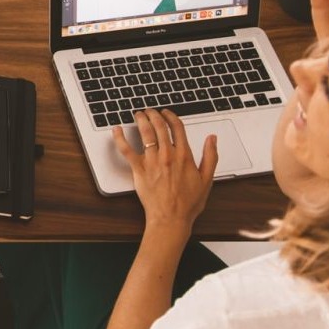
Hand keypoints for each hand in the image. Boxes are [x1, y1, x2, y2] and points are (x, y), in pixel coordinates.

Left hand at [112, 109, 217, 232]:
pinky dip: (120, 138)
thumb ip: (210, 156)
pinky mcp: (139, 169)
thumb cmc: (188, 203)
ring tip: (138, 114)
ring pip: (145, 133)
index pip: (177, 127)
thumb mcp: (207, 179)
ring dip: (141, 120)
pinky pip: (126, 150)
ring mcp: (152, 161)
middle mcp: (167, 155)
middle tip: (150, 110)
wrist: (171, 218)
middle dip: (154, 114)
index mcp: (184, 155)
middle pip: (160, 126)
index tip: (166, 112)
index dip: (171, 116)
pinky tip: (116, 129)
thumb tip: (212, 138)